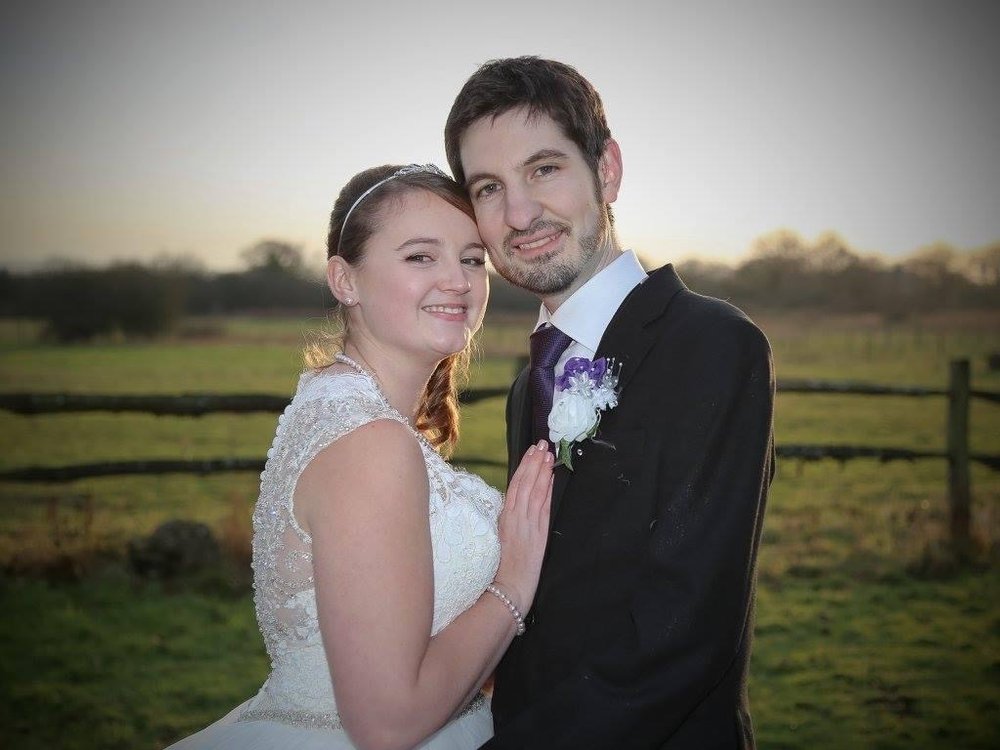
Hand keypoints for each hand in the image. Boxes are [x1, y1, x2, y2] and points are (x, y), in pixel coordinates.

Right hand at [494, 440, 553, 614]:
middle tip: (541, 443)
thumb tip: (513, 507)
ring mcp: (527, 524)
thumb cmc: (501, 570)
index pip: (515, 486)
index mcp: (504, 518)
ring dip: (541, 470)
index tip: (530, 452)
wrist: (508, 590)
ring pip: (533, 490)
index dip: (523, 467)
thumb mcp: (500, 540)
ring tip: (547, 453)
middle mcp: (515, 517)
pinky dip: (546, 489)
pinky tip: (550, 476)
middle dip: (533, 462)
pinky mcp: (537, 533)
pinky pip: (542, 505)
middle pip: (525, 483)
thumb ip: (508, 522)